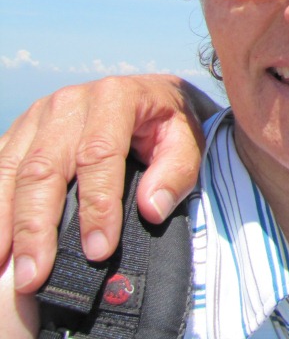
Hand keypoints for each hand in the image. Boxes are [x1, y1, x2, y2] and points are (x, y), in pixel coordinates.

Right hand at [0, 75, 217, 292]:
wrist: (152, 93)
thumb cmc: (170, 123)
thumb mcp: (189, 141)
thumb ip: (176, 173)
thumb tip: (152, 209)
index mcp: (115, 97)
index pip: (99, 156)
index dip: (97, 207)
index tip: (99, 251)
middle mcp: (70, 101)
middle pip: (43, 168)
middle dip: (36, 228)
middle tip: (35, 276)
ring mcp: (39, 114)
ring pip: (10, 170)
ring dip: (4, 224)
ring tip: (2, 271)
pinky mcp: (21, 129)